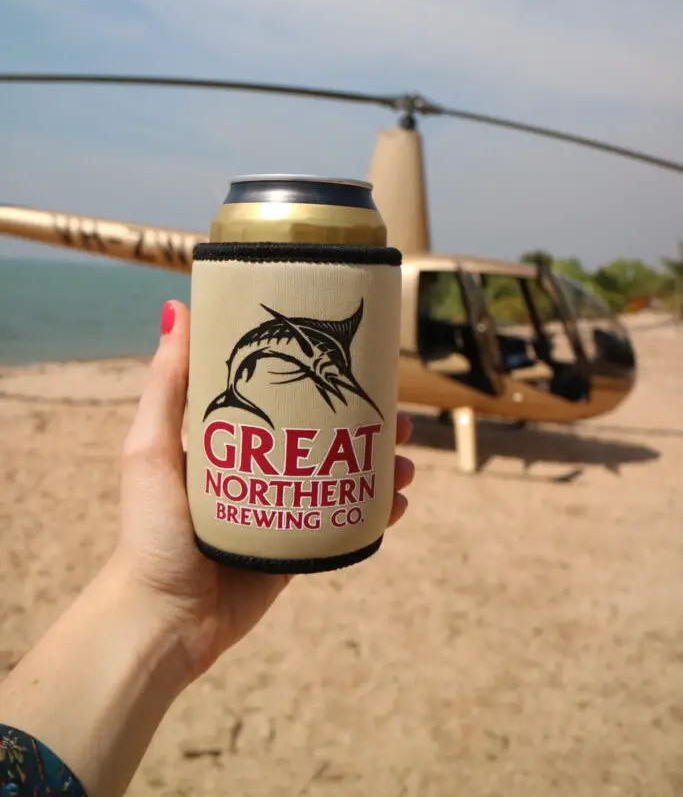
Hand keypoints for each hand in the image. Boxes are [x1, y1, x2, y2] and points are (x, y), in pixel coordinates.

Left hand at [113, 299, 414, 682]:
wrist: (164, 619)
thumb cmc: (150, 529)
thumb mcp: (152, 446)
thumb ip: (167, 383)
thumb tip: (176, 306)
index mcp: (231, 441)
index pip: (286, 396)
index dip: (325, 377)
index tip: (359, 361)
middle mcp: (262, 470)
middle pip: (326, 436)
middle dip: (369, 424)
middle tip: (400, 416)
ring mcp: (283, 510)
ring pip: (345, 478)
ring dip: (382, 467)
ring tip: (407, 462)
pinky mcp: (298, 550)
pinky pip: (345, 524)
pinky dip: (376, 512)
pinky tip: (398, 503)